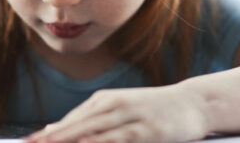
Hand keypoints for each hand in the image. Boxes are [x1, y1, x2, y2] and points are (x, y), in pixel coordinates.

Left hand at [24, 84, 210, 142]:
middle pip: (76, 127)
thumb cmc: (152, 109)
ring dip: (70, 141)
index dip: (48, 134)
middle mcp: (113, 106)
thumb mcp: (119, 108)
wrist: (192, 103)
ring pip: (93, 133)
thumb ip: (90, 120)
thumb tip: (57, 130)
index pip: (70, 120)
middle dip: (52, 139)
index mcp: (103, 100)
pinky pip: (117, 140)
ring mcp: (129, 117)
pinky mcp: (145, 131)